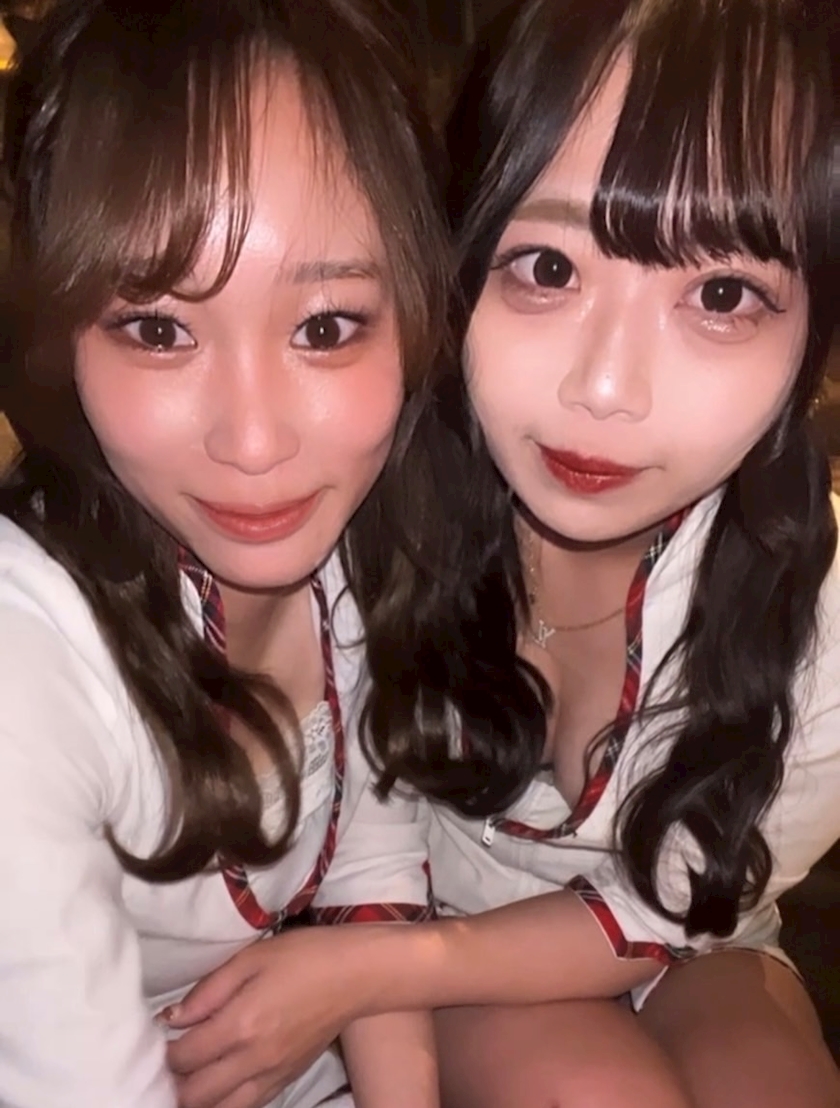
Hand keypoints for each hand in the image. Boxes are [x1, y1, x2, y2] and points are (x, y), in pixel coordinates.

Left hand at [161, 927, 368, 1107]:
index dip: (163, 1052)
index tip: (156, 1037)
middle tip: (165, 1064)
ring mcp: (272, 1075)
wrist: (358, 973)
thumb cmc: (305, 955)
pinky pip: (247, 1107)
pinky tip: (216, 1089)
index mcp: (241, 1025)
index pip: (184, 1057)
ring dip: (196, 1100)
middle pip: (195, 1095)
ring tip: (186, 1082)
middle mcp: (253, 1060)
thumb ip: (208, 991)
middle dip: (173, 1084)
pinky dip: (224, 1104)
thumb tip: (171, 1018)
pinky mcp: (287, 1079)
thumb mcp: (251, 958)